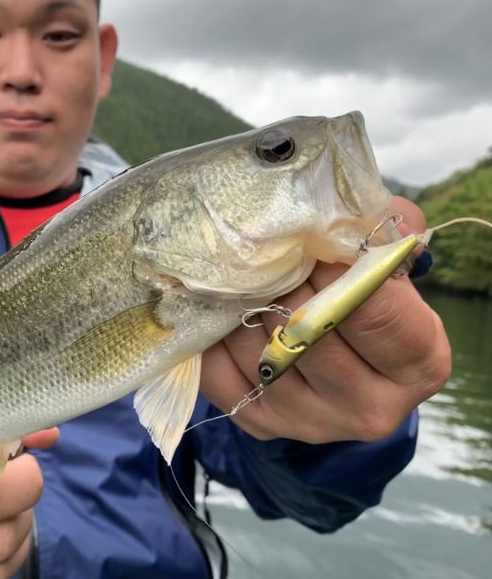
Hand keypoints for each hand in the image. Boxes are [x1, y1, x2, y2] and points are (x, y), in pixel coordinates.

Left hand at [200, 196, 450, 442]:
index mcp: (418, 364)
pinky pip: (220, 372)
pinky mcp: (261, 425)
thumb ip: (382, 233)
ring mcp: (310, 423)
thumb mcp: (389, 268)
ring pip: (259, 351)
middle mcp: (369, 408)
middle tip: (270, 254)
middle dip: (285, 284)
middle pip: (310, 334)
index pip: (372, 311)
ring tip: (243, 277)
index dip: (335, 268)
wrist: (339, 367)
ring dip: (244, 305)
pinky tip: (223, 311)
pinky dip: (215, 335)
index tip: (313, 243)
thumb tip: (348, 209)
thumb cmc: (368, 305)